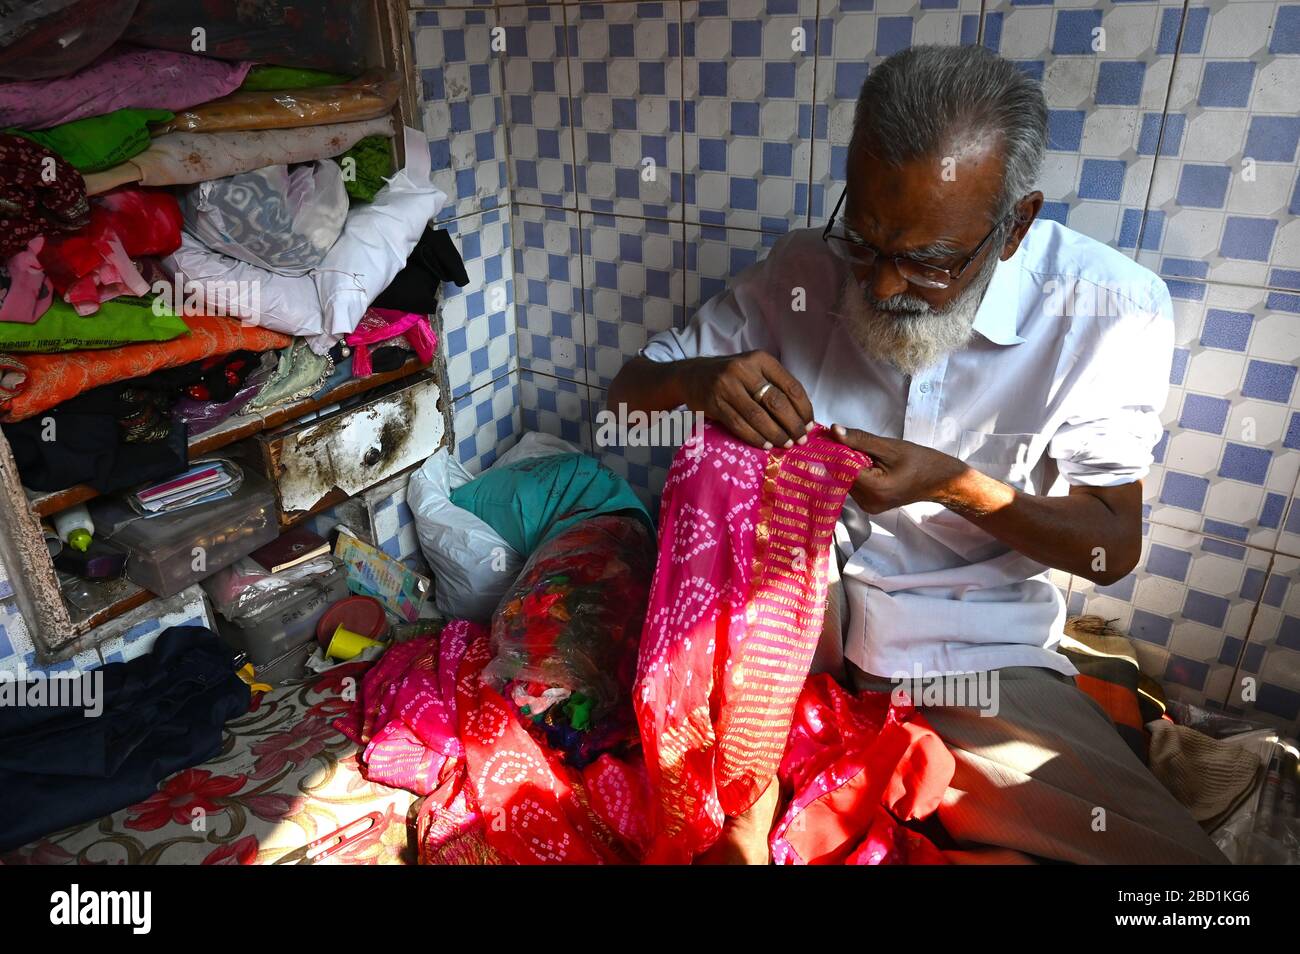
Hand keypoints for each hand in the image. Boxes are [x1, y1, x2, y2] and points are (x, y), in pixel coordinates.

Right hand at [677, 350, 813, 448]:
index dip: (804, 408)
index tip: (810, 425)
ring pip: (758, 416)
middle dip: (792, 424)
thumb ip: (775, 385)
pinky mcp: (714, 403)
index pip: (790, 386)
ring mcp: (727, 386)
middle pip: (776, 402)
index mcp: (760, 359)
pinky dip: (755, 437)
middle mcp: (744, 369)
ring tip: (786, 444)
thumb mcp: (754, 370)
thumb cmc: (731, 376)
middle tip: (801, 439)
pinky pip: (740, 425)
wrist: (692, 375)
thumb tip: (803, 415)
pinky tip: (766, 445)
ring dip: (776, 434)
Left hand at [829, 424, 969, 513]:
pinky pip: (854, 486)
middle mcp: (868, 502)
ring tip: (857, 449)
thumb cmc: (920, 462)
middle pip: (841, 476)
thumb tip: (834, 430)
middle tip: (841, 438)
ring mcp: (869, 507)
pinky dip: (854, 472)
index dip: (832, 450)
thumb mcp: (890, 447)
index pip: (841, 468)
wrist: (940, 480)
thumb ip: (860, 439)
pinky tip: (863, 461)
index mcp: (874, 489)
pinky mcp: (871, 505)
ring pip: (846, 481)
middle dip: (839, 456)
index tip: (826, 436)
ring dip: (846, 464)